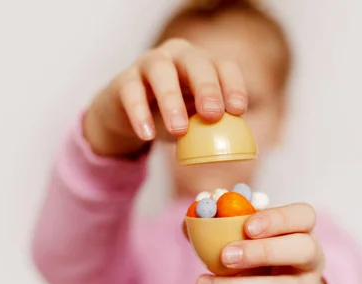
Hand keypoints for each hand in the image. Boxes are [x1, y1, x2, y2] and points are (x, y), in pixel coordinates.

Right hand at [83, 38, 247, 156]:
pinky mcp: (123, 80)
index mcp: (204, 65)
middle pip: (195, 62)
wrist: (129, 118)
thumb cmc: (173, 116)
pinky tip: (148, 135)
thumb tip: (232, 150)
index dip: (233, 86)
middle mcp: (178, 56)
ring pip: (160, 70)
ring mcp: (148, 64)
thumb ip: (212, 129)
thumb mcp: (196, 123)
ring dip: (171, 100)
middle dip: (207, 88)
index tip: (238, 111)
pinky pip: (130, 92)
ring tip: (179, 130)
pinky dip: (139, 113)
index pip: (224, 66)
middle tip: (212, 115)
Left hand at [195, 203, 328, 283]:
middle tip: (225, 256)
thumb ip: (223, 225)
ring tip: (202, 283)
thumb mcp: (253, 240)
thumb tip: (191, 218)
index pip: (303, 216)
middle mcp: (311, 259)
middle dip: (263, 252)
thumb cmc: (265, 260)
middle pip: (303, 250)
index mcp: (303, 231)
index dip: (278, 219)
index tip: (247, 226)